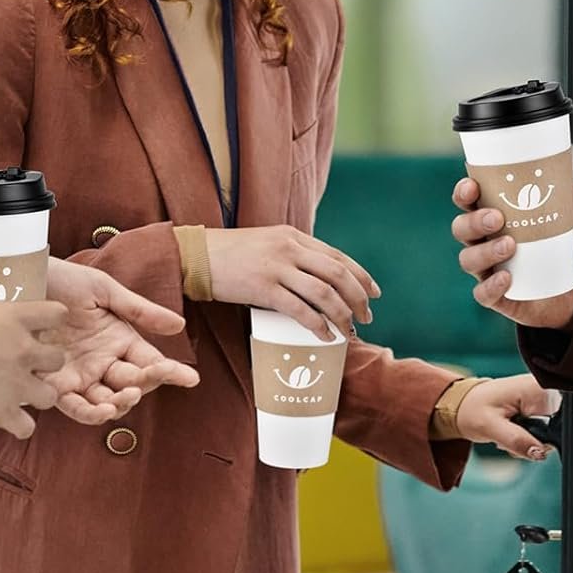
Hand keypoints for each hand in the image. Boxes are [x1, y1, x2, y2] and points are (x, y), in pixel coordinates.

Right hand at [0, 301, 67, 438]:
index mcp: (16, 318)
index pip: (58, 314)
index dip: (51, 322)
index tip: (40, 330)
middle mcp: (24, 350)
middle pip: (58, 359)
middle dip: (45, 366)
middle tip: (25, 369)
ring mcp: (16, 383)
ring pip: (51, 396)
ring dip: (37, 397)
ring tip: (17, 396)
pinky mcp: (1, 411)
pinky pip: (27, 428)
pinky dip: (19, 427)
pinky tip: (6, 419)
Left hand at [41, 258, 200, 423]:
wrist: (19, 282)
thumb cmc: (63, 281)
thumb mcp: (105, 291)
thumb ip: (140, 311)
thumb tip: (179, 326)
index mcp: (119, 338)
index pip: (150, 361)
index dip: (170, 371)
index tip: (189, 378)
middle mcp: (102, 361)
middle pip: (131, 384)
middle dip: (143, 386)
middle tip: (142, 381)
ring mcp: (78, 374)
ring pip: (105, 402)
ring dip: (116, 405)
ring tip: (121, 400)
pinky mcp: (52, 384)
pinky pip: (72, 406)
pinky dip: (87, 412)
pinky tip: (99, 409)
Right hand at [204, 226, 378, 341]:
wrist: (197, 256)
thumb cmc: (232, 254)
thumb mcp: (269, 243)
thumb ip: (293, 254)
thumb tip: (318, 279)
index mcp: (295, 236)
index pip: (338, 256)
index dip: (361, 276)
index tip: (374, 293)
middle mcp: (291, 248)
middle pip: (338, 274)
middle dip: (358, 298)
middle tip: (366, 317)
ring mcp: (278, 267)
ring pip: (324, 293)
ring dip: (342, 315)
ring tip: (349, 331)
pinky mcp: (263, 288)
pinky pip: (299, 309)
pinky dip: (318, 324)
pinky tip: (325, 335)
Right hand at [451, 178, 572, 329]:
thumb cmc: (562, 251)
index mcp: (495, 217)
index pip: (468, 201)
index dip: (464, 192)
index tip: (472, 185)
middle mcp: (484, 242)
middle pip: (462, 228)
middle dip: (474, 221)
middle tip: (497, 217)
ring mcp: (488, 270)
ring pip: (469, 259)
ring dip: (485, 251)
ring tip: (509, 246)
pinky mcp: (496, 297)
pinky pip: (483, 293)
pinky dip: (491, 285)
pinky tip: (507, 278)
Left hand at [454, 375, 562, 459]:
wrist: (465, 405)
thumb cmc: (474, 409)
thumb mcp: (491, 427)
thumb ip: (517, 440)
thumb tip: (541, 452)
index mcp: (535, 388)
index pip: (559, 418)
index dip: (545, 436)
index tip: (525, 438)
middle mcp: (542, 389)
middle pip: (557, 427)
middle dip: (535, 440)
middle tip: (511, 438)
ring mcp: (541, 397)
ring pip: (551, 431)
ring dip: (531, 440)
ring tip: (509, 434)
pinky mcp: (538, 405)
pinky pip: (544, 428)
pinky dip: (529, 437)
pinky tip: (514, 431)